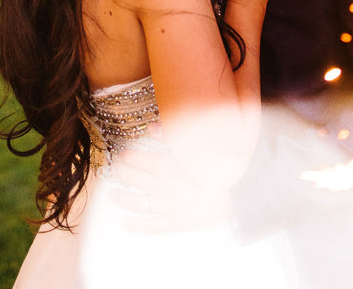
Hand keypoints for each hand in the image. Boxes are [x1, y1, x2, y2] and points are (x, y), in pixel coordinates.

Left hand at [110, 146, 232, 232]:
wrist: (239, 193)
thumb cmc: (216, 166)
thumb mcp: (195, 146)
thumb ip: (171, 135)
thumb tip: (150, 127)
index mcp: (170, 165)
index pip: (141, 160)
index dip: (129, 157)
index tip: (121, 154)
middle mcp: (165, 186)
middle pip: (137, 180)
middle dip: (123, 174)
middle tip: (115, 170)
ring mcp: (170, 207)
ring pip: (140, 203)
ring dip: (124, 199)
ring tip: (113, 194)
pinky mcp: (178, 224)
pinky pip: (154, 226)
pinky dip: (138, 226)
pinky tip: (126, 223)